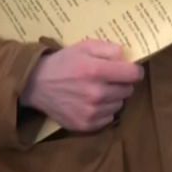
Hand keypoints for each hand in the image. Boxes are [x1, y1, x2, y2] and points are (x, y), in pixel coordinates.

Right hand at [20, 39, 143, 132]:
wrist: (36, 84)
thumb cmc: (63, 63)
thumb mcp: (84, 46)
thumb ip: (108, 48)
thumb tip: (127, 57)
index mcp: (96, 71)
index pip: (133, 74)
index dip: (134, 71)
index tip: (130, 70)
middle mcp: (96, 93)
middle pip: (128, 90)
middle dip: (122, 83)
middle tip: (109, 79)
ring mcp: (91, 112)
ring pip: (119, 105)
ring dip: (113, 97)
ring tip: (99, 90)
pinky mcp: (85, 125)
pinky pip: (108, 118)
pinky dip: (104, 110)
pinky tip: (92, 102)